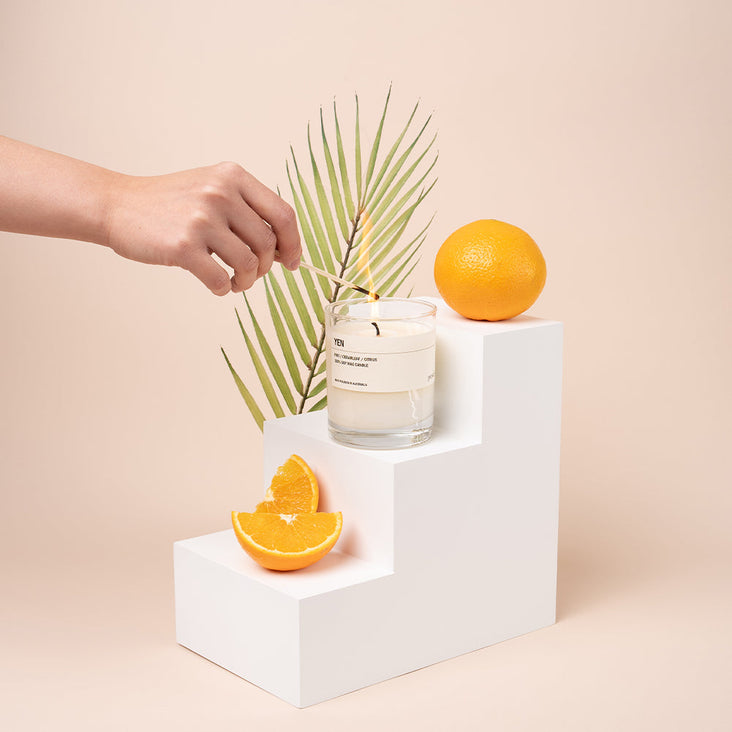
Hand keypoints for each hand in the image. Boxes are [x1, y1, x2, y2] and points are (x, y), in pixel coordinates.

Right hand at [106, 162, 300, 294]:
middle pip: (268, 244)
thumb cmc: (169, 203)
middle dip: (265, 268)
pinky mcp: (183, 246)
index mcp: (233, 177)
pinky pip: (221, 280)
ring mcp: (201, 219)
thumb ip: (247, 210)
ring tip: (235, 282)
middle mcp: (220, 193)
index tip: (292, 262)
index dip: (293, 244)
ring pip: (249, 264)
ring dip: (247, 281)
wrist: (117, 205)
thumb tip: (284, 249)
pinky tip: (217, 285)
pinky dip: (224, 289)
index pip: (283, 215)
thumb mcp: (212, 188)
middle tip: (252, 274)